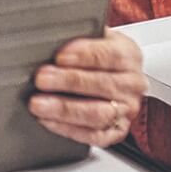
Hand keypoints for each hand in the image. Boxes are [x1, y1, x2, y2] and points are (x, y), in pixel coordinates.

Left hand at [29, 32, 145, 146]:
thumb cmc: (96, 53)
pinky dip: (68, 129)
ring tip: (39, 104)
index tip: (59, 56)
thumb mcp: (93, 37)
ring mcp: (126, 110)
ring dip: (65, 109)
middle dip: (68, 81)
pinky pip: (94, 135)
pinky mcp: (116, 131)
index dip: (84, 55)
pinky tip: (48, 120)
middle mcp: (132, 84)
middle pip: (103, 84)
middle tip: (41, 78)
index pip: (110, 54)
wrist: (110, 75)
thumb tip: (49, 38)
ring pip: (98, 113)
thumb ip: (76, 36)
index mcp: (129, 55)